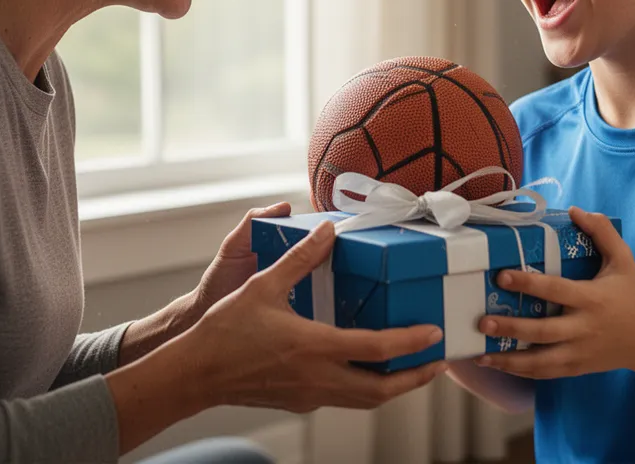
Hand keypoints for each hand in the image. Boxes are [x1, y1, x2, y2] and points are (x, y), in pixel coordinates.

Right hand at [182, 219, 447, 412]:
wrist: (195, 374)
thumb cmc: (226, 330)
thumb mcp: (265, 285)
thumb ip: (301, 259)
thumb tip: (327, 231)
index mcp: (314, 347)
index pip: (377, 349)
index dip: (411, 342)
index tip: (434, 333)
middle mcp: (318, 378)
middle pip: (382, 390)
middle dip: (416, 378)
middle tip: (438, 361)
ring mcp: (310, 395)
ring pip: (365, 401)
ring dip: (395, 387)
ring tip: (414, 369)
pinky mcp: (300, 401)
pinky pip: (345, 399)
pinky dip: (366, 389)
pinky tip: (367, 370)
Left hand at [473, 208, 634, 378]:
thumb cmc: (632, 294)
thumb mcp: (623, 260)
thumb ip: (602, 232)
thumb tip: (576, 210)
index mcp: (592, 298)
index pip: (556, 290)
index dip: (529, 283)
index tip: (502, 276)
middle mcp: (583, 328)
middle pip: (543, 331)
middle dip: (511, 328)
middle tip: (482, 321)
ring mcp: (579, 351)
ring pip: (540, 361)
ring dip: (509, 359)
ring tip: (480, 353)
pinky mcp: (576, 368)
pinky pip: (545, 373)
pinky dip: (520, 371)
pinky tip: (497, 364)